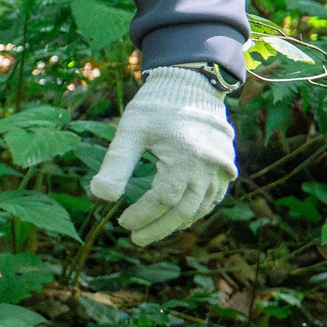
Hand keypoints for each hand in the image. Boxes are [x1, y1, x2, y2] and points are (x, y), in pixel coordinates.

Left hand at [89, 65, 237, 244]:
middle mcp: (210, 167)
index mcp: (186, 158)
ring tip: (152, 232)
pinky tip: (177, 218)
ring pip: (200, 207)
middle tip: (135, 239)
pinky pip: (213, 198)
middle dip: (158, 227)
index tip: (122, 224)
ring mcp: (222, 169)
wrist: (190, 86)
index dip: (142, 215)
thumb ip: (116, 163)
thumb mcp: (129, 130)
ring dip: (176, 223)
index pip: (162, 199)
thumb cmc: (156, 107)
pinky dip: (195, 211)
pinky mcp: (226, 167)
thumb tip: (100, 197)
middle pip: (184, 210)